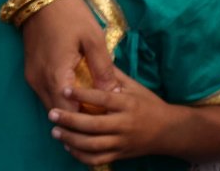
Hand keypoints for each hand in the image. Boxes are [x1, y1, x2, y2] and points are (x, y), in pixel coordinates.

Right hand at [19, 0, 116, 109]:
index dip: (87, 118)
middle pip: (59, 113)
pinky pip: (45, 92)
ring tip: (91, 102)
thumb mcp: (93, 37)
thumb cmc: (70, 13)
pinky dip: (60, 96)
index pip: (70, 113)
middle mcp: (39, 82)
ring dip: (68, 107)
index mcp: (56, 75)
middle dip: (78, 116)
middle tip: (100, 110)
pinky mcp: (29, 72)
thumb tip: (112, 93)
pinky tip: (76, 89)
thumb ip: (102, 68)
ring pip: (50, 104)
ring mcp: (32, 77)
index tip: (104, 114)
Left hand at [50, 69, 164, 164]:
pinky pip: (96, 159)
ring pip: (92, 145)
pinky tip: (69, 147)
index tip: (65, 89)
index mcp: (128, 104)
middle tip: (52, 114)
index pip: (103, 98)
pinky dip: (80, 155)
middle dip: (70, 120)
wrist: (167, 131)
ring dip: (70, 139)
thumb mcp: (136, 87)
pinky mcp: (119, 155)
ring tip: (56, 131)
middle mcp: (124, 124)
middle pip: (93, 125)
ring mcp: (121, 142)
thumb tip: (96, 59)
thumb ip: (115, 76)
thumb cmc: (149, 104)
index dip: (83, 94)